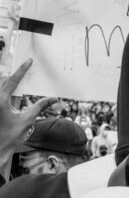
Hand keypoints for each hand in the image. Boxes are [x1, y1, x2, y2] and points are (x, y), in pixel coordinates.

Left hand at [0, 59, 56, 180]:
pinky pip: (1, 93)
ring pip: (1, 86)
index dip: (22, 70)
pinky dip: (8, 90)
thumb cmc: (11, 136)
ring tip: (21, 77)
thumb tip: (54, 98)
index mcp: (1, 101)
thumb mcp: (27, 120)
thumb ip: (40, 106)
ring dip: (10, 82)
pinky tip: (16, 91)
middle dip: (15, 74)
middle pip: (4, 80)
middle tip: (26, 66)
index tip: (28, 61)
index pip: (12, 80)